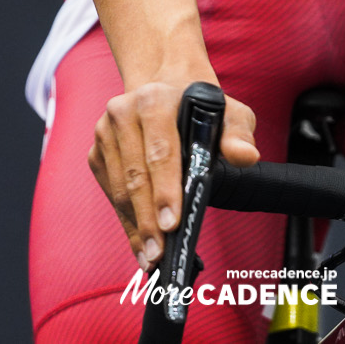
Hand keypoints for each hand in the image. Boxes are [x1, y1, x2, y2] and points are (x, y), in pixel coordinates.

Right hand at [87, 72, 259, 268]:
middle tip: (160, 253)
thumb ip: (238, 134)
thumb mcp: (229, 112)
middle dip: (148, 219)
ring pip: (120, 189)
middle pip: (136, 176)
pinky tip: (141, 243)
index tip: (172, 224)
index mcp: (154, 99)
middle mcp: (122, 112)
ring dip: (136, 226)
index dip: (166, 191)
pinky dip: (127, 221)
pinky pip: (111, 194)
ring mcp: (104, 134)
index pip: (160, 152)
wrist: (168, 89)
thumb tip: (247, 156)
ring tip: (152, 256)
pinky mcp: (97, 154)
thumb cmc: (201, 108)